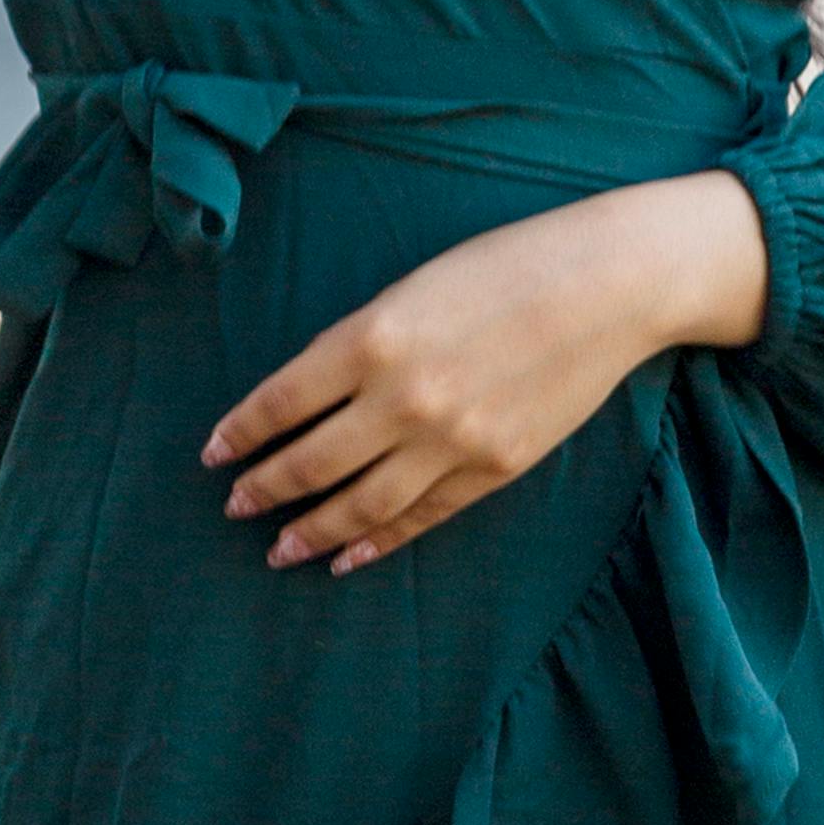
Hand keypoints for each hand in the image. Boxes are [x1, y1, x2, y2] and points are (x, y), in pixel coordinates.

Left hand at [204, 175, 768, 575]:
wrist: (610, 285)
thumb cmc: (509, 266)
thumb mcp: (415, 286)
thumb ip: (362, 343)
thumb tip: (312, 401)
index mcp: (373, 337)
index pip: (281, 400)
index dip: (240, 432)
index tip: (213, 453)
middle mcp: (404, 397)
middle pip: (310, 461)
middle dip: (264, 488)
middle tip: (233, 506)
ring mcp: (451, 440)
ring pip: (361, 503)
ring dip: (312, 531)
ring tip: (280, 549)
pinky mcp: (494, 467)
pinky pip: (421, 517)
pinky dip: (379, 541)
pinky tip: (349, 557)